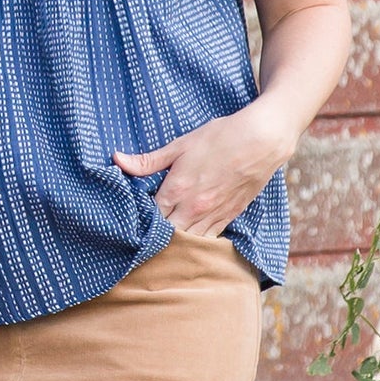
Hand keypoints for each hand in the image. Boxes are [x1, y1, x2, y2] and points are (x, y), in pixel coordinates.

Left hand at [115, 101, 295, 238]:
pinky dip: (196, 241)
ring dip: (175, 242)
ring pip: (188, 241)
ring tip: (163, 243)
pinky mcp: (229, 216)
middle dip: (155, 237)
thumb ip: (148, 160)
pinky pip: (209, 239)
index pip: (149, 219)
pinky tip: (188, 238)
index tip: (131, 222)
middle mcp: (194, 208)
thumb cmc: (220, 138)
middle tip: (144, 236)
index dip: (140, 223)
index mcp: (177, 190)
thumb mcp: (180, 145)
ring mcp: (213, 215)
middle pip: (166, 236)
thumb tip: (117, 160)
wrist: (262, 141)